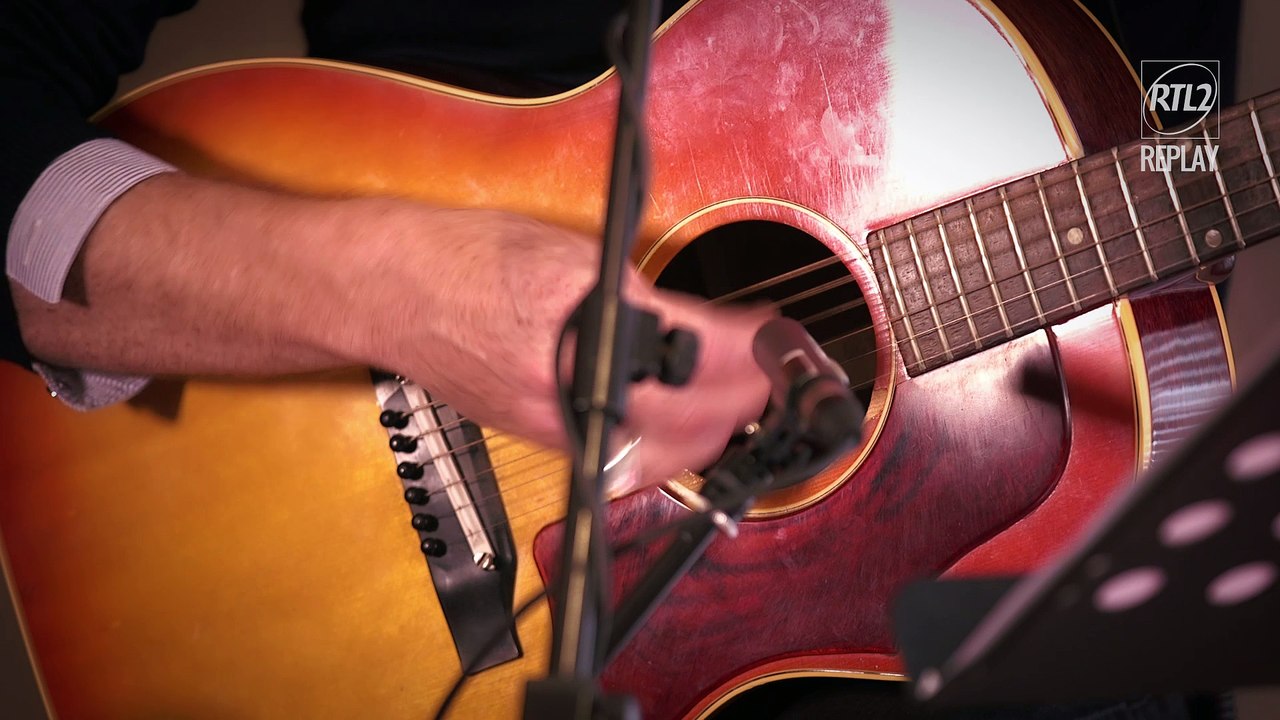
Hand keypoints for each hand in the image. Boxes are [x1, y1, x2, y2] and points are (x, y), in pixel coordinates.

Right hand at [368, 208, 770, 486]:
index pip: (701, 352)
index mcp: (583, 329)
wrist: (394, 292)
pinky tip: (686, 422)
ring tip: (739, 395)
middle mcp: (570, 389)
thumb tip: (702, 326)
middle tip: (771, 369)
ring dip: (716, 429)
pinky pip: (627, 463)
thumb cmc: (466, 259)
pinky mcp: (544, 442)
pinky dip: (670, 446)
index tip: (778, 337)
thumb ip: (641, 294)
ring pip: (666, 456)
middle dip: (749, 398)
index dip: (757, 348)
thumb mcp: (571, 252)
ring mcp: (556, 426)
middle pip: (696, 423)